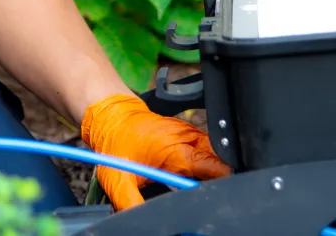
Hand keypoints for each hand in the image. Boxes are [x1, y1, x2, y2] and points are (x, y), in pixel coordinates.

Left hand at [81, 94, 230, 210]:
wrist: (114, 116)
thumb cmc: (117, 142)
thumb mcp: (118, 179)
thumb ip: (131, 202)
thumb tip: (137, 219)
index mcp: (175, 151)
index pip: (212, 166)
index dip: (221, 180)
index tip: (221, 194)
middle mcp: (186, 139)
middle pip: (218, 159)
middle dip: (220, 175)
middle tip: (214, 193)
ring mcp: (187, 133)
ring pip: (214, 150)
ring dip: (215, 166)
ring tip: (209, 183)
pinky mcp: (185, 133)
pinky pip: (206, 146)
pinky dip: (207, 159)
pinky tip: (201, 171)